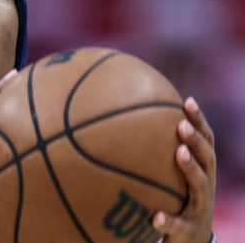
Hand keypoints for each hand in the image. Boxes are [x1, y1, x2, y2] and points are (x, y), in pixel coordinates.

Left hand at [153, 97, 215, 242]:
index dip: (199, 122)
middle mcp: (204, 188)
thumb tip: (121, 128)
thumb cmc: (176, 204)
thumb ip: (154, 158)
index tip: (187, 100)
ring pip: (200, 187)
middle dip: (197, 140)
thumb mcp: (169, 180)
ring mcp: (199, 209)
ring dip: (191, 169)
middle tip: (181, 124)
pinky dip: (168, 220)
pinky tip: (155, 217)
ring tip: (179, 153)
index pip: (205, 142)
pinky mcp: (189, 232)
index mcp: (201, 172)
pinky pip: (179, 226)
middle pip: (208, 159)